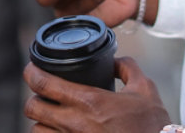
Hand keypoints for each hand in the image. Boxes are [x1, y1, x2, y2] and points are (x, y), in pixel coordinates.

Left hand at [24, 57, 171, 131]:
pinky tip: (60, 131)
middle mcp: (76, 124)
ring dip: (41, 122)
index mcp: (90, 101)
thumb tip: (116, 60)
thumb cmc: (153, 125)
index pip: (44, 84)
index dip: (31, 73)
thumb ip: (128, 69)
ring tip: (50, 116)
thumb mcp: (145, 90)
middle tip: (42, 94)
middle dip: (34, 99)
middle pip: (33, 108)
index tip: (31, 69)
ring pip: (37, 131)